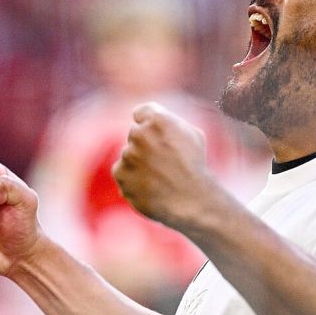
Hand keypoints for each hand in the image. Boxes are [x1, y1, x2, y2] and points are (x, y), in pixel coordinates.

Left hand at [112, 102, 218, 228]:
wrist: (192, 201)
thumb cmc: (195, 166)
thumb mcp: (192, 135)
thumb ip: (168, 122)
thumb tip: (152, 121)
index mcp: (158, 119)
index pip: (141, 113)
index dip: (148, 123)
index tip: (157, 135)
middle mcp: (140, 134)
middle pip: (135, 134)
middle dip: (146, 144)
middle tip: (164, 161)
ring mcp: (128, 154)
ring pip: (129, 154)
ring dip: (139, 163)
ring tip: (160, 177)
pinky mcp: (120, 174)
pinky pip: (122, 172)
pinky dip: (132, 179)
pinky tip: (150, 186)